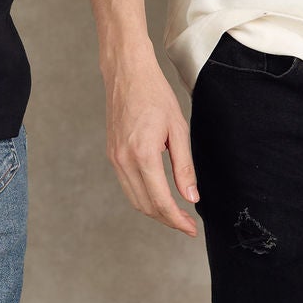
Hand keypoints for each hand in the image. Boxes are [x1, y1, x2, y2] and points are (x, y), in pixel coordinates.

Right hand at [101, 53, 199, 235]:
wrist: (127, 73)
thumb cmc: (155, 95)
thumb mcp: (178, 129)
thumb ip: (184, 167)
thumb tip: (191, 197)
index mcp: (143, 155)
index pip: (161, 201)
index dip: (177, 220)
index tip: (191, 228)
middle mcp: (124, 160)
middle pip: (145, 206)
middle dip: (167, 220)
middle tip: (187, 224)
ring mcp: (114, 158)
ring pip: (134, 199)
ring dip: (155, 211)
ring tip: (175, 214)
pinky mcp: (111, 154)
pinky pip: (127, 186)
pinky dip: (143, 197)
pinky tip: (158, 195)